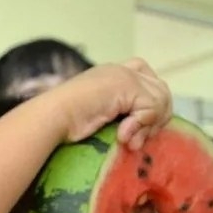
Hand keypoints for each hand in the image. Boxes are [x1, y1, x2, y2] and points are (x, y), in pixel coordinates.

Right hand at [54, 58, 172, 149]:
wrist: (52, 117)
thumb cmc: (64, 122)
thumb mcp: (97, 113)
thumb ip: (118, 112)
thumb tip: (140, 127)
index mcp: (111, 73)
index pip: (147, 77)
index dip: (152, 100)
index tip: (141, 124)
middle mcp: (121, 70)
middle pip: (160, 89)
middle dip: (156, 118)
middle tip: (139, 139)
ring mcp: (125, 76)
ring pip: (160, 100)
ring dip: (148, 126)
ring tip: (131, 142)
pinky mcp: (128, 87)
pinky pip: (151, 108)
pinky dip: (140, 126)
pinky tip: (123, 137)